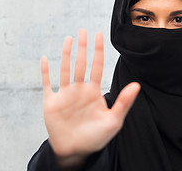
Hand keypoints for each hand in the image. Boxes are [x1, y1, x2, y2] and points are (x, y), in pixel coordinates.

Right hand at [41, 29, 139, 166]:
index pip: (97, 66)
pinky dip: (45, 72)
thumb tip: (136, 85)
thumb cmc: (96, 137)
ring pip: (65, 69)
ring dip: (66, 55)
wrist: (76, 151)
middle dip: (82, 47)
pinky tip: (44, 59)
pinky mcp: (51, 102)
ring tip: (68, 39)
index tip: (99, 35)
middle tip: (83, 30)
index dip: (98, 50)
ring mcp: (65, 94)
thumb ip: (124, 102)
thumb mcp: (113, 120)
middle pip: (81, 63)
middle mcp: (79, 89)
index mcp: (94, 91)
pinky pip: (47, 84)